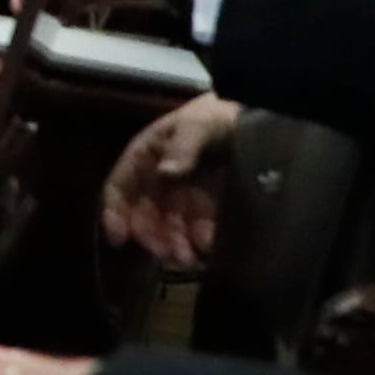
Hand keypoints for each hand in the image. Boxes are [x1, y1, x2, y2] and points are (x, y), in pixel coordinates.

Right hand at [103, 92, 241, 265]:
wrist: (260, 118)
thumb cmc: (219, 116)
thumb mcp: (199, 124)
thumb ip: (182, 147)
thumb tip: (165, 172)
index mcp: (146, 155)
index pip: (120, 187)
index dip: (115, 212)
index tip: (119, 238)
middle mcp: (159, 178)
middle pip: (144, 213)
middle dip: (151, 236)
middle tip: (166, 253)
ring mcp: (183, 193)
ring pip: (168, 226)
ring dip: (173, 244)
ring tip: (186, 258)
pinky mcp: (207, 205)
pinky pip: (197, 229)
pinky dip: (198, 242)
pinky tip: (206, 249)